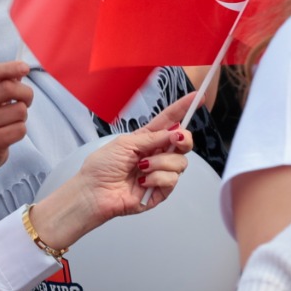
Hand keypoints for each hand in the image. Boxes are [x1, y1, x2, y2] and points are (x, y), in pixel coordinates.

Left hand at [29, 95, 192, 245]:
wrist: (93, 193)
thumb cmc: (101, 167)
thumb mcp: (124, 144)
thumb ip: (151, 137)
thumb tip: (175, 133)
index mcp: (146, 140)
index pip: (169, 122)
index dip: (183, 109)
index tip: (197, 98)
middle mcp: (156, 155)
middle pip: (184, 143)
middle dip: (183, 139)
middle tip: (174, 139)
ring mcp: (160, 173)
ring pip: (180, 162)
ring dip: (160, 162)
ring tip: (141, 168)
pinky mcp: (161, 191)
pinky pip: (172, 180)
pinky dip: (156, 178)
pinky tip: (141, 182)